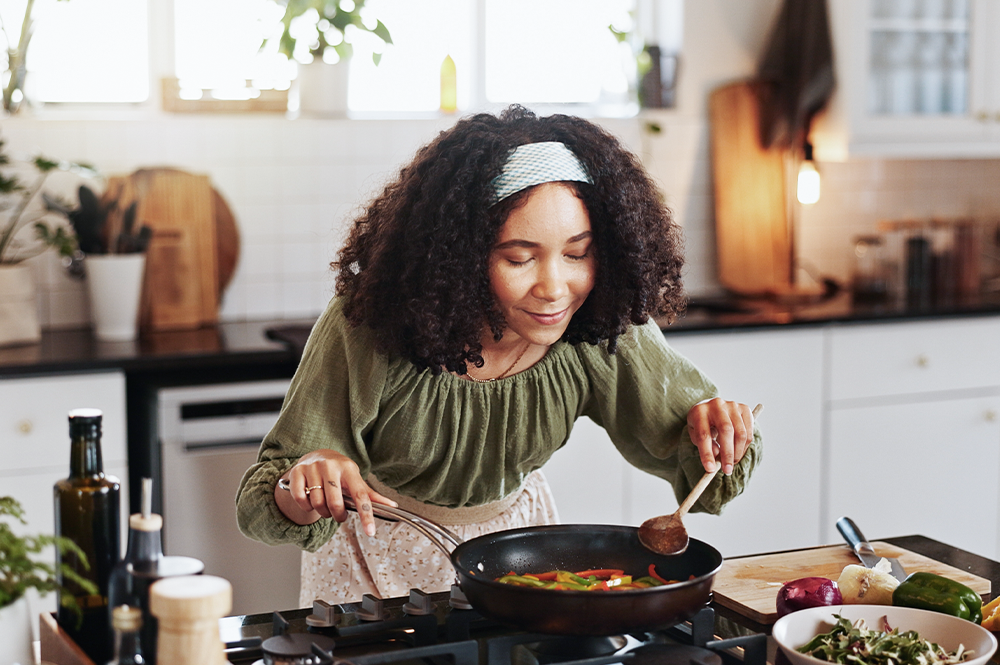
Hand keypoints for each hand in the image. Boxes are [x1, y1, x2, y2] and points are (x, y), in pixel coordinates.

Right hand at [275, 449, 396, 535]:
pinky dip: (306, 507)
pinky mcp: (297, 472)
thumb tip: (392, 506)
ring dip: (322, 512)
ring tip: (325, 507)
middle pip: (335, 503)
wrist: (318, 454)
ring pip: (317, 503)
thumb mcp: (355, 479)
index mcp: (349, 469)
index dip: (366, 515)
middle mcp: (330, 466)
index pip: (360, 495)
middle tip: (339, 515)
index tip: (370, 532)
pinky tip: (310, 502)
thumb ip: (370, 494)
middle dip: (338, 515)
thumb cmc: (340, 472)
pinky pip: (300, 499)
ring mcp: (313, 468)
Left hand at [686, 398, 755, 475]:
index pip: (704, 434)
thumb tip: (717, 456)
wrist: (710, 408)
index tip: (710, 469)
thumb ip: (703, 445)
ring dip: (737, 452)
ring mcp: (732, 405)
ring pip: (740, 432)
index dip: (707, 453)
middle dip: (727, 453)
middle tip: (727, 470)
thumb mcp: (696, 435)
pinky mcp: (744, 408)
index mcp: (699, 411)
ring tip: (731, 462)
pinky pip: (749, 431)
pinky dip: (745, 446)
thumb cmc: (701, 424)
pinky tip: (738, 452)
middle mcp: (716, 404)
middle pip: (726, 430)